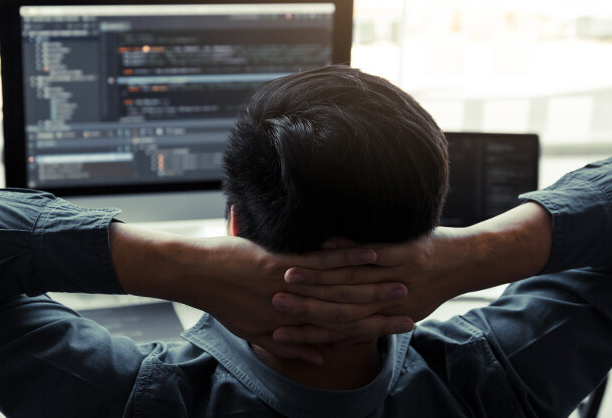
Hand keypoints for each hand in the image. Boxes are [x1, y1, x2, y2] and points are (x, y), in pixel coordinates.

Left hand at [188, 236, 415, 363]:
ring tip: (403, 283)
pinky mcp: (283, 265)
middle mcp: (296, 312)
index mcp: (292, 328)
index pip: (341, 334)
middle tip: (412, 308)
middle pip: (348, 315)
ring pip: (340, 290)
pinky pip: (321, 263)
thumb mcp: (254, 332)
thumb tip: (317, 357)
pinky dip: (347, 258)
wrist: (199, 276)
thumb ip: (288, 346)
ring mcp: (292, 288)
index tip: (400, 328)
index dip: (373, 332)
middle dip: (383, 313)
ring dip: (374, 288)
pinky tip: (369, 254)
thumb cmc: (225, 301)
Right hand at [270, 227, 471, 344]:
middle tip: (273, 305)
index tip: (277, 333)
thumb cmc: (430, 287)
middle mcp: (391, 304)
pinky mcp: (410, 255)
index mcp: (386, 319)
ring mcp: (400, 278)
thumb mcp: (402, 312)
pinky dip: (348, 250)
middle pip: (339, 312)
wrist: (468, 264)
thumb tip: (340, 341)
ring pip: (352, 283)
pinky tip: (324, 244)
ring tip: (288, 275)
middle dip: (303, 309)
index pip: (339, 333)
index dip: (307, 335)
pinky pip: (376, 253)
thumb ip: (370, 324)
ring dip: (317, 279)